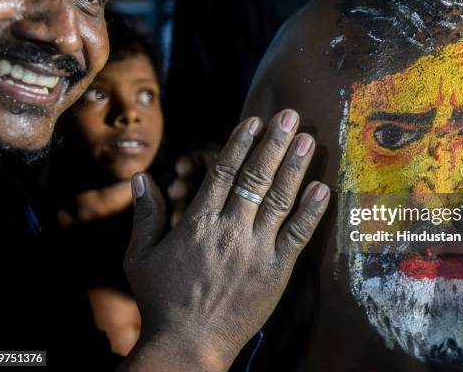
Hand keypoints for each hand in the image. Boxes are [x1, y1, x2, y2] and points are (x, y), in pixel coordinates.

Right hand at [119, 110, 329, 371]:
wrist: (188, 345)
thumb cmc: (161, 301)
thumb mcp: (140, 257)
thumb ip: (145, 215)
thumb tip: (140, 178)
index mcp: (198, 222)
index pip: (223, 172)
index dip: (240, 143)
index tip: (254, 121)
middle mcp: (230, 230)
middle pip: (255, 177)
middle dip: (274, 143)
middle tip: (289, 116)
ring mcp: (256, 250)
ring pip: (279, 199)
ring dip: (295, 167)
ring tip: (308, 139)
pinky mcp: (276, 272)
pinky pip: (297, 236)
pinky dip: (311, 211)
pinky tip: (322, 188)